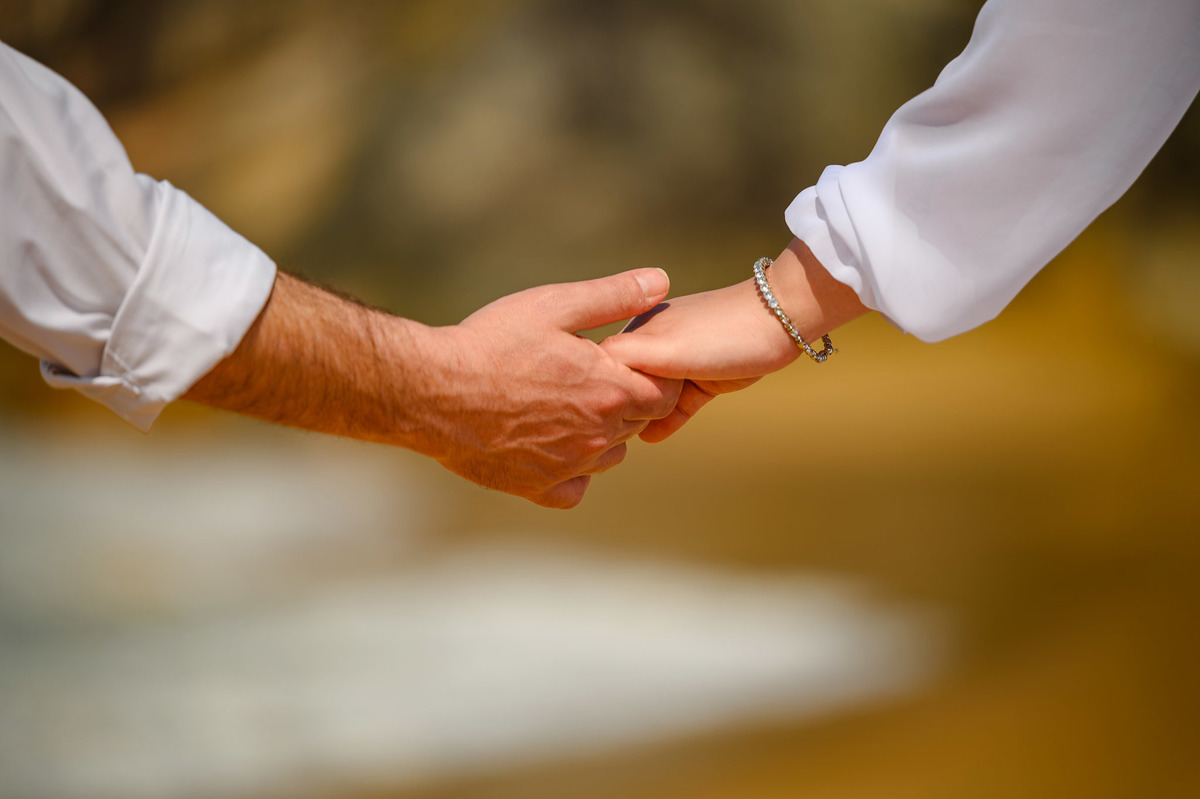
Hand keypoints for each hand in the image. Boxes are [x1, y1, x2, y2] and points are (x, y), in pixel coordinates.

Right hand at [183, 269, 680, 509]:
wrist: (431, 390)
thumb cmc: (491, 342)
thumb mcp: (555, 305)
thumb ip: (614, 296)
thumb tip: (660, 280)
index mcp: (610, 390)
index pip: (664, 394)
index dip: (653, 376)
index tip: (626, 361)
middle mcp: (596, 436)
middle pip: (639, 424)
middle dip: (626, 400)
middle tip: (591, 376)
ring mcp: (568, 467)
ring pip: (610, 456)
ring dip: (602, 434)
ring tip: (568, 405)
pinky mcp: (536, 487)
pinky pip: (575, 489)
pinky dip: (571, 471)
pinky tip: (551, 444)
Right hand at [602, 278, 797, 441]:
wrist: (781, 320)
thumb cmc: (720, 331)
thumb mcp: (662, 345)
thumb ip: (625, 356)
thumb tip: (589, 377)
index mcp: (638, 332)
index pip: (604, 367)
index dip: (593, 389)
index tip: (584, 415)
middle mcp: (654, 346)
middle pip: (626, 386)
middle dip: (617, 408)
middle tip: (606, 435)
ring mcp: (680, 363)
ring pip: (652, 399)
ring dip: (641, 418)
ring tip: (624, 442)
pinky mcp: (703, 379)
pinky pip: (677, 407)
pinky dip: (664, 423)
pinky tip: (651, 438)